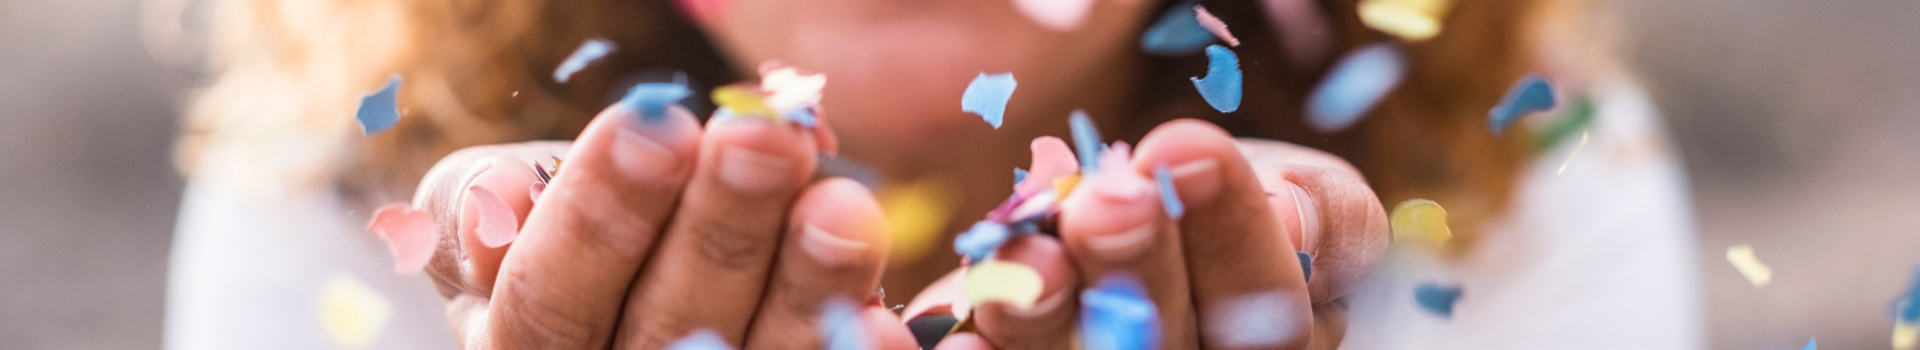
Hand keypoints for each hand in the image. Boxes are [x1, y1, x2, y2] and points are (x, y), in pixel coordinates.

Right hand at [375, 100, 918, 348]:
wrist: (629, 302)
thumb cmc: (565, 249)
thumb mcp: (493, 228)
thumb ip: (475, 207)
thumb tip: (502, 197)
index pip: (549, 304)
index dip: (594, 221)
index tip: (653, 127)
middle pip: (667, 333)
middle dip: (720, 229)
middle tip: (765, 139)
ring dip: (808, 288)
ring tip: (842, 207)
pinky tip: (887, 323)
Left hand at [931, 120, 1389, 349]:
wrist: (1143, 238)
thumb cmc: (1235, 212)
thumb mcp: (1304, 199)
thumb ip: (1317, 213)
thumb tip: (1295, 215)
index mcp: (1273, 335)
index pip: (1263, 295)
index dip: (1231, 228)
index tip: (1187, 150)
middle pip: (1165, 343)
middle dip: (1135, 267)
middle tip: (1107, 200)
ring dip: (1042, 313)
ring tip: (1023, 257)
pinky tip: (950, 336)